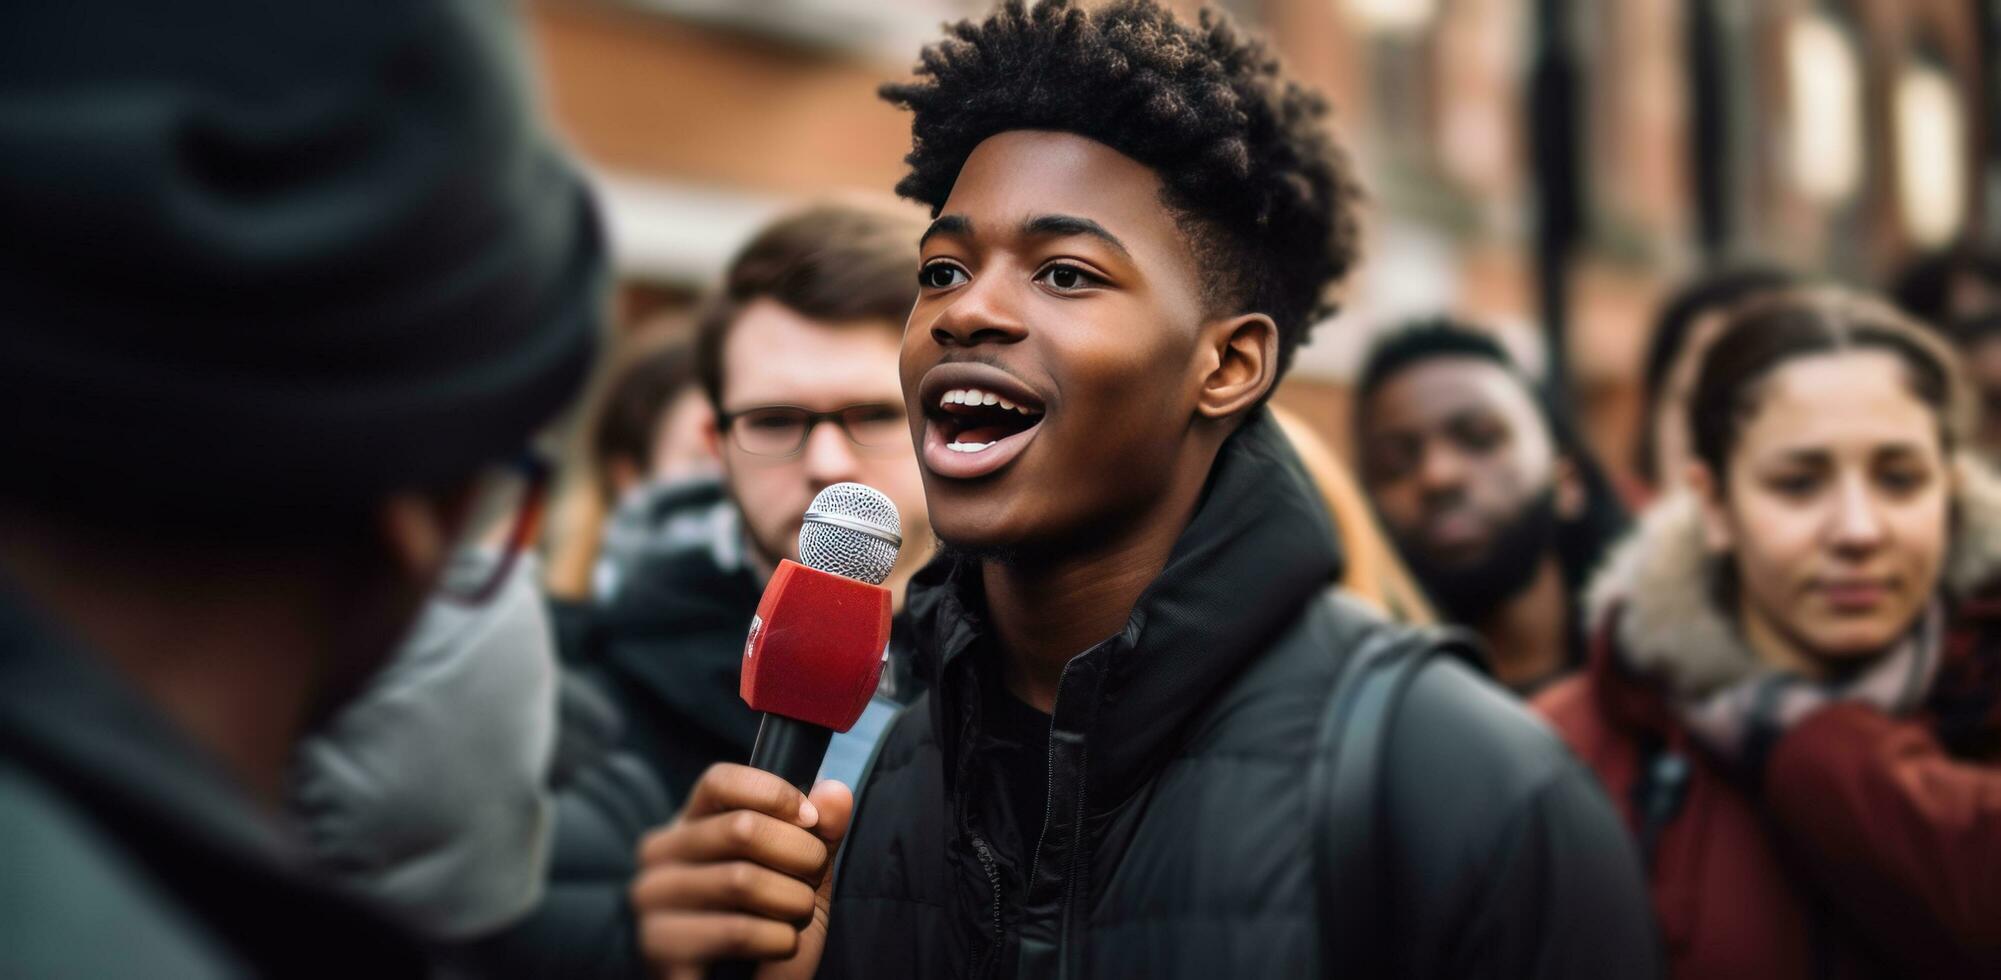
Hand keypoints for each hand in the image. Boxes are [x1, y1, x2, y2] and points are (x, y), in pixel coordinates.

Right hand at [633, 765, 853, 979]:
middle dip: (801, 856)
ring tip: (795, 919)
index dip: (776, 794)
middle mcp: (659, 855)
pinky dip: (778, 940)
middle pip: (742, 827)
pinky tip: (779, 947)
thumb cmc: (768, 930)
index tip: (811, 821)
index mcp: (689, 826)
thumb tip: (834, 792)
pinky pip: (736, 931)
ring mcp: (651, 899)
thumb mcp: (802, 876)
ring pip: (742, 879)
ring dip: (793, 902)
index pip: (721, 781)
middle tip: (811, 884)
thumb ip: (819, 833)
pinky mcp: (657, 947)